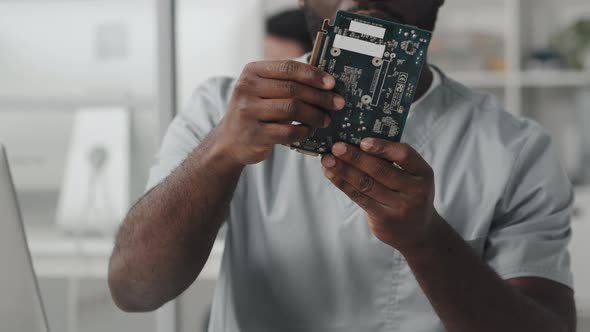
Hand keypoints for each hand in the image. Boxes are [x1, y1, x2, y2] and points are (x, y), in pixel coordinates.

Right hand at [215, 60, 345, 165]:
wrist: (229, 141)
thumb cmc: (255, 112)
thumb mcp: (263, 91)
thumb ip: (286, 82)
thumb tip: (325, 81)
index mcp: (252, 72)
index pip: (288, 68)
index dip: (313, 75)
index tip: (332, 83)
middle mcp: (246, 89)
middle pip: (293, 89)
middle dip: (320, 97)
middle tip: (337, 104)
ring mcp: (248, 112)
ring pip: (292, 109)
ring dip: (315, 115)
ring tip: (325, 120)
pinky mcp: (253, 134)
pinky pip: (288, 131)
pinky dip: (303, 131)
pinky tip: (309, 131)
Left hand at [321, 139, 441, 250]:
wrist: (418, 231)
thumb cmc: (409, 194)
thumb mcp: (412, 176)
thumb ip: (393, 160)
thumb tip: (357, 141)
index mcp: (423, 172)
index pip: (404, 155)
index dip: (383, 147)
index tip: (362, 141)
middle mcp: (415, 190)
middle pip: (380, 170)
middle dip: (355, 157)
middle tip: (336, 147)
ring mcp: (400, 207)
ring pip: (366, 185)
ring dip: (344, 170)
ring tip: (327, 160)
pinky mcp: (384, 219)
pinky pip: (360, 198)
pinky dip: (343, 184)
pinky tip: (331, 175)